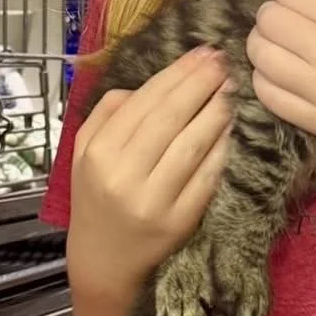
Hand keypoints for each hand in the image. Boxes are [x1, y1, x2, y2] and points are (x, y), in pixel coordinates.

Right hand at [67, 48, 231, 297]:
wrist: (103, 261)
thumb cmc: (97, 199)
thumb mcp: (84, 153)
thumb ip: (107, 114)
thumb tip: (147, 86)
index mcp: (98, 152)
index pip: (143, 102)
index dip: (175, 74)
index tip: (200, 54)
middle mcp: (123, 174)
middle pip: (169, 118)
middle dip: (200, 84)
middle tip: (223, 62)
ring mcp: (152, 200)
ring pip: (191, 144)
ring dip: (216, 112)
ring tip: (231, 89)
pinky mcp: (178, 221)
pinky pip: (206, 176)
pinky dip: (221, 149)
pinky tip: (231, 129)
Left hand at [247, 0, 315, 160]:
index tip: (303, 5)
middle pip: (270, 19)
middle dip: (274, 17)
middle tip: (288, 27)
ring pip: (260, 55)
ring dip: (264, 47)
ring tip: (281, 49)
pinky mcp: (315, 123)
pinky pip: (265, 93)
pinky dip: (265, 79)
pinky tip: (281, 75)